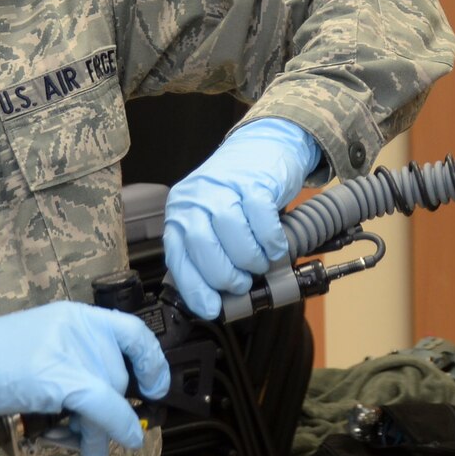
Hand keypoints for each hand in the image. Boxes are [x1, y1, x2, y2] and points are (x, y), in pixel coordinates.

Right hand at [0, 303, 170, 455]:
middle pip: (118, 375)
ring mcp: (67, 350)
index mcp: (72, 315)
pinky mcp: (56, 377)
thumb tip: (106, 405)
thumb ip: (70, 366)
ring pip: (109, 396)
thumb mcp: (34, 350)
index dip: (151, 361)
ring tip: (80, 448)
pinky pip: (103, 404)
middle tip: (84, 436)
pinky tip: (111, 447)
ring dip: (99, 430)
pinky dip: (114, 427)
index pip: (131, 329)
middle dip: (109, 412)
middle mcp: (77, 326)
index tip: (156, 387)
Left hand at [163, 117, 318, 319]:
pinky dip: (271, 241)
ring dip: (250, 260)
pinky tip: (275, 246)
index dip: (195, 288)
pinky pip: (261, 220)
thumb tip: (219, 296)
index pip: (178, 257)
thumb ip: (210, 251)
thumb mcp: (212, 220)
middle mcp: (196, 198)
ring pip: (232, 235)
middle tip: (242, 283)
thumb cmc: (236, 193)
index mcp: (180, 212)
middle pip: (203, 247)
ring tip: (260, 263)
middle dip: (225, 276)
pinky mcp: (253, 181)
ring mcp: (224, 187)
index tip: (211, 308)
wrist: (262, 147)